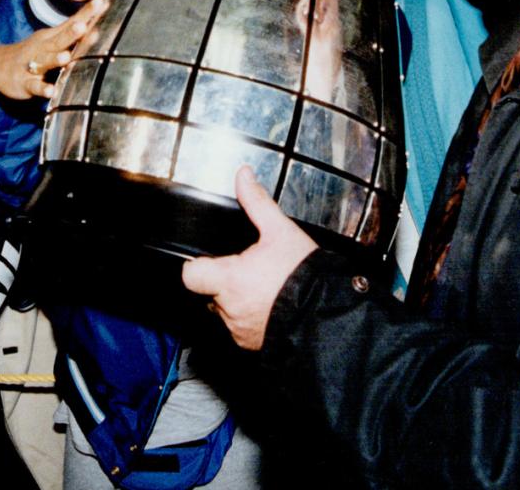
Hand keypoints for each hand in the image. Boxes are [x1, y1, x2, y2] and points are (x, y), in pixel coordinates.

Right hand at [0, 0, 106, 100]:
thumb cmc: (33, 52)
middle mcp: (43, 48)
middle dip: (71, 33)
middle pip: (60, 39)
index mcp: (52, 36)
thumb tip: (99, 26)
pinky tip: (51, 91)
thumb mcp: (51, 40)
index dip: (87, 13)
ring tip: (66, 57)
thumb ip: (73, 34)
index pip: (72, 22)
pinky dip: (43, 88)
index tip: (102, 1)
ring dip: (55, 59)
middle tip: (83, 25)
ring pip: (45, 61)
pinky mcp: (25, 83)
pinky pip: (34, 86)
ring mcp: (32, 65)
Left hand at [181, 166, 317, 350]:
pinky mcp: (252, 344)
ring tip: (265, 288)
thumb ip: (257, 202)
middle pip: (210, 292)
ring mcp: (239, 330)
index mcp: (229, 279)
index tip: (214, 260)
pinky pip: (241, 328)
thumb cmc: (304, 275)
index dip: (199, 266)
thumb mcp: (281, 231)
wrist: (329, 314)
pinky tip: (271, 305)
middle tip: (251, 270)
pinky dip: (252, 318)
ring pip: (226, 311)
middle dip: (225, 281)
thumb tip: (243, 175)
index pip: (191, 275)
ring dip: (238, 300)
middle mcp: (229, 308)